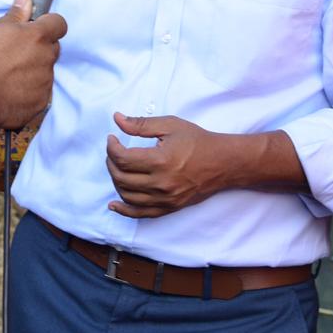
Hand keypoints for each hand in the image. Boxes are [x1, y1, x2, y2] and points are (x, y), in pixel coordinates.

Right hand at [0, 0, 66, 129]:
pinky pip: (41, 92)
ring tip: (9, 74)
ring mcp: (45, 82)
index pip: (59, 23)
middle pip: (52, 48)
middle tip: (17, 51)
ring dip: (34, 70)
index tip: (37, 26)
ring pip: (46, 70)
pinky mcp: (40, 103)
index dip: (49, 23)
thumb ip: (16, 14)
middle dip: (40, 47)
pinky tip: (11, 90)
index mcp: (38, 36)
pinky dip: (30, 90)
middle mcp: (46, 58)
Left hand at [106, 113, 227, 217]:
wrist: (221, 162)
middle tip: (114, 151)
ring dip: (116, 181)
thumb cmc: (197, 141)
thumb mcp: (169, 125)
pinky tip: (114, 205)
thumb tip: (117, 119)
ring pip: (127, 196)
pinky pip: (141, 214)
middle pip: (121, 178)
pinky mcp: (169, 208)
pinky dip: (124, 210)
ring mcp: (165, 199)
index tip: (112, 138)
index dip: (111, 147)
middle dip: (111, 162)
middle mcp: (160, 184)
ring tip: (117, 167)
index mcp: (159, 161)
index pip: (122, 159)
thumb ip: (140, 124)